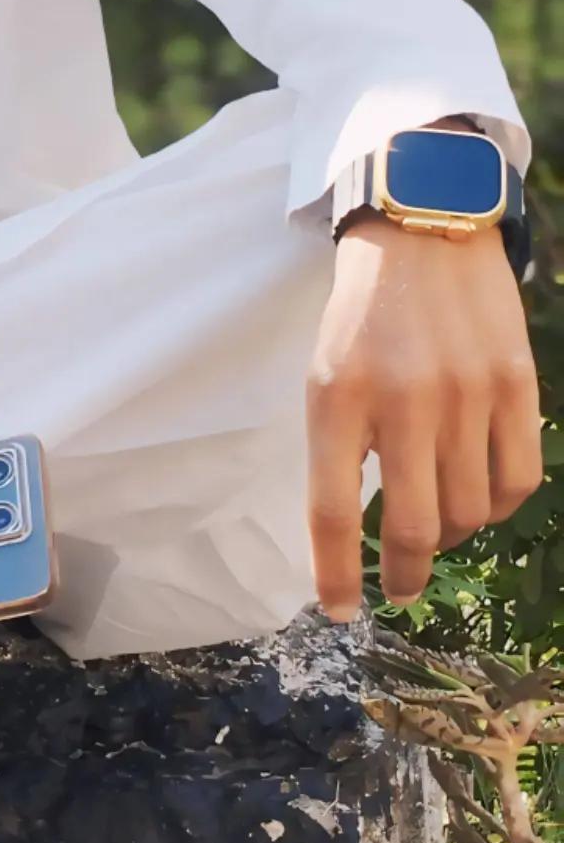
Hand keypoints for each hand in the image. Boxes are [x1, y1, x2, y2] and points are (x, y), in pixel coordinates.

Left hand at [305, 215, 542, 619]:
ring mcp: (467, 394)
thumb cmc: (363, 316)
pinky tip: (479, 496)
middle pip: (410, 526)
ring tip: (435, 523)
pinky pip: (517, 480)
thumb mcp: (325, 375)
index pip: (332, 511)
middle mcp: (403, 401)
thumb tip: (359, 533)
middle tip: (397, 584)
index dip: (335, 573)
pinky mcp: (516, 384)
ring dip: (450, 534)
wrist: (423, 231)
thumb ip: (340, 447)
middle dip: (401, 571)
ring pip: (468, 512)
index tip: (339, 611)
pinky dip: (497, 506)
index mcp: (337, 398)